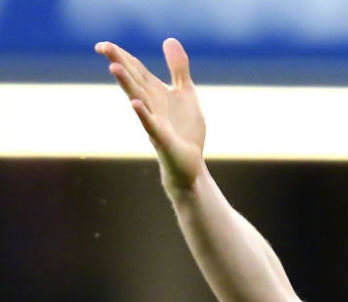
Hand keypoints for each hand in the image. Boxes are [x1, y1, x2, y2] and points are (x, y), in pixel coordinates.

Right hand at [95, 38, 205, 191]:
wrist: (190, 164)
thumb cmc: (185, 130)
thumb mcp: (186, 92)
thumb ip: (178, 68)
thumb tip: (169, 39)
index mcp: (155, 93)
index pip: (136, 70)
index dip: (122, 56)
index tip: (103, 44)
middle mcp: (151, 105)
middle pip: (134, 80)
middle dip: (120, 63)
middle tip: (103, 47)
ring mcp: (154, 122)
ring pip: (139, 100)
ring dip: (127, 84)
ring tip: (114, 67)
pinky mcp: (162, 139)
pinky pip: (151, 125)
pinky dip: (143, 114)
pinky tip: (134, 104)